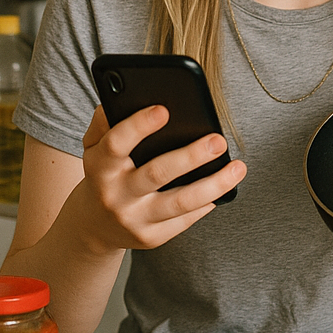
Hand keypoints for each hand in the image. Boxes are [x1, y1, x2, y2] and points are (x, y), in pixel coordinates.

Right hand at [78, 104, 245, 249]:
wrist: (94, 226)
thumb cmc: (104, 173)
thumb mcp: (94, 147)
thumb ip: (105, 122)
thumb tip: (127, 94)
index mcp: (99, 166)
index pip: (116, 144)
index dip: (138, 126)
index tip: (164, 109)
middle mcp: (114, 195)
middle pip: (156, 173)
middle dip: (191, 156)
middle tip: (219, 140)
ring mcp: (133, 219)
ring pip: (180, 202)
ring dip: (214, 185)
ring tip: (238, 168)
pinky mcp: (150, 238)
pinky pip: (184, 220)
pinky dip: (206, 203)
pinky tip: (223, 189)